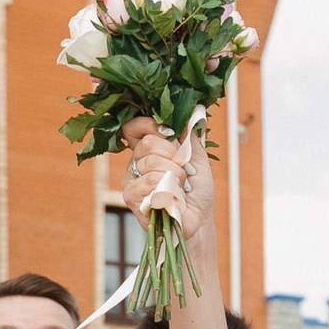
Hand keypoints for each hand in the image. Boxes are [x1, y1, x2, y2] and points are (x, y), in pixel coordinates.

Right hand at [120, 116, 215, 236]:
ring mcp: (131, 180)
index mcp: (148, 149)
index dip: (148, 124)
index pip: (134, 126)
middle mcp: (136, 162)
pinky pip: (147, 181)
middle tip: (183, 170)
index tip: (168, 133)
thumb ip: (189, 134)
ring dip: (173, 174)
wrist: (198, 219)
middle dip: (172, 154)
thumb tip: (190, 109)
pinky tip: (170, 196)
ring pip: (149, 162)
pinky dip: (165, 187)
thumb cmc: (196, 191)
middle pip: (147, 142)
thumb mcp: (197, 156)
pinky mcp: (131, 197)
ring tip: (179, 186)